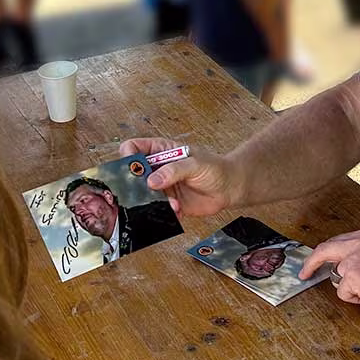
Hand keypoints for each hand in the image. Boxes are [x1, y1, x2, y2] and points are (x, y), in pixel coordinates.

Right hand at [119, 137, 240, 216]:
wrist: (230, 188)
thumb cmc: (216, 168)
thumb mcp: (195, 163)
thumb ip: (174, 170)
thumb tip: (152, 180)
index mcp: (162, 151)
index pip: (135, 148)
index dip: (129, 156)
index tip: (133, 168)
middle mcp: (158, 169)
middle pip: (134, 174)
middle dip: (137, 184)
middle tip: (149, 190)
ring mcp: (162, 186)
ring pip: (144, 194)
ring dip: (154, 200)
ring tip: (173, 202)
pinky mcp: (168, 202)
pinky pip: (157, 208)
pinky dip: (164, 211)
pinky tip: (178, 209)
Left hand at [300, 229, 359, 317]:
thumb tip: (345, 264)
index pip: (335, 242)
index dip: (322, 254)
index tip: (314, 261)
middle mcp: (357, 243)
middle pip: (323, 251)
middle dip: (311, 264)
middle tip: (304, 273)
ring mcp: (353, 259)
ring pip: (338, 278)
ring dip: (350, 287)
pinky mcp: (352, 276)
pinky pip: (344, 292)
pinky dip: (356, 298)